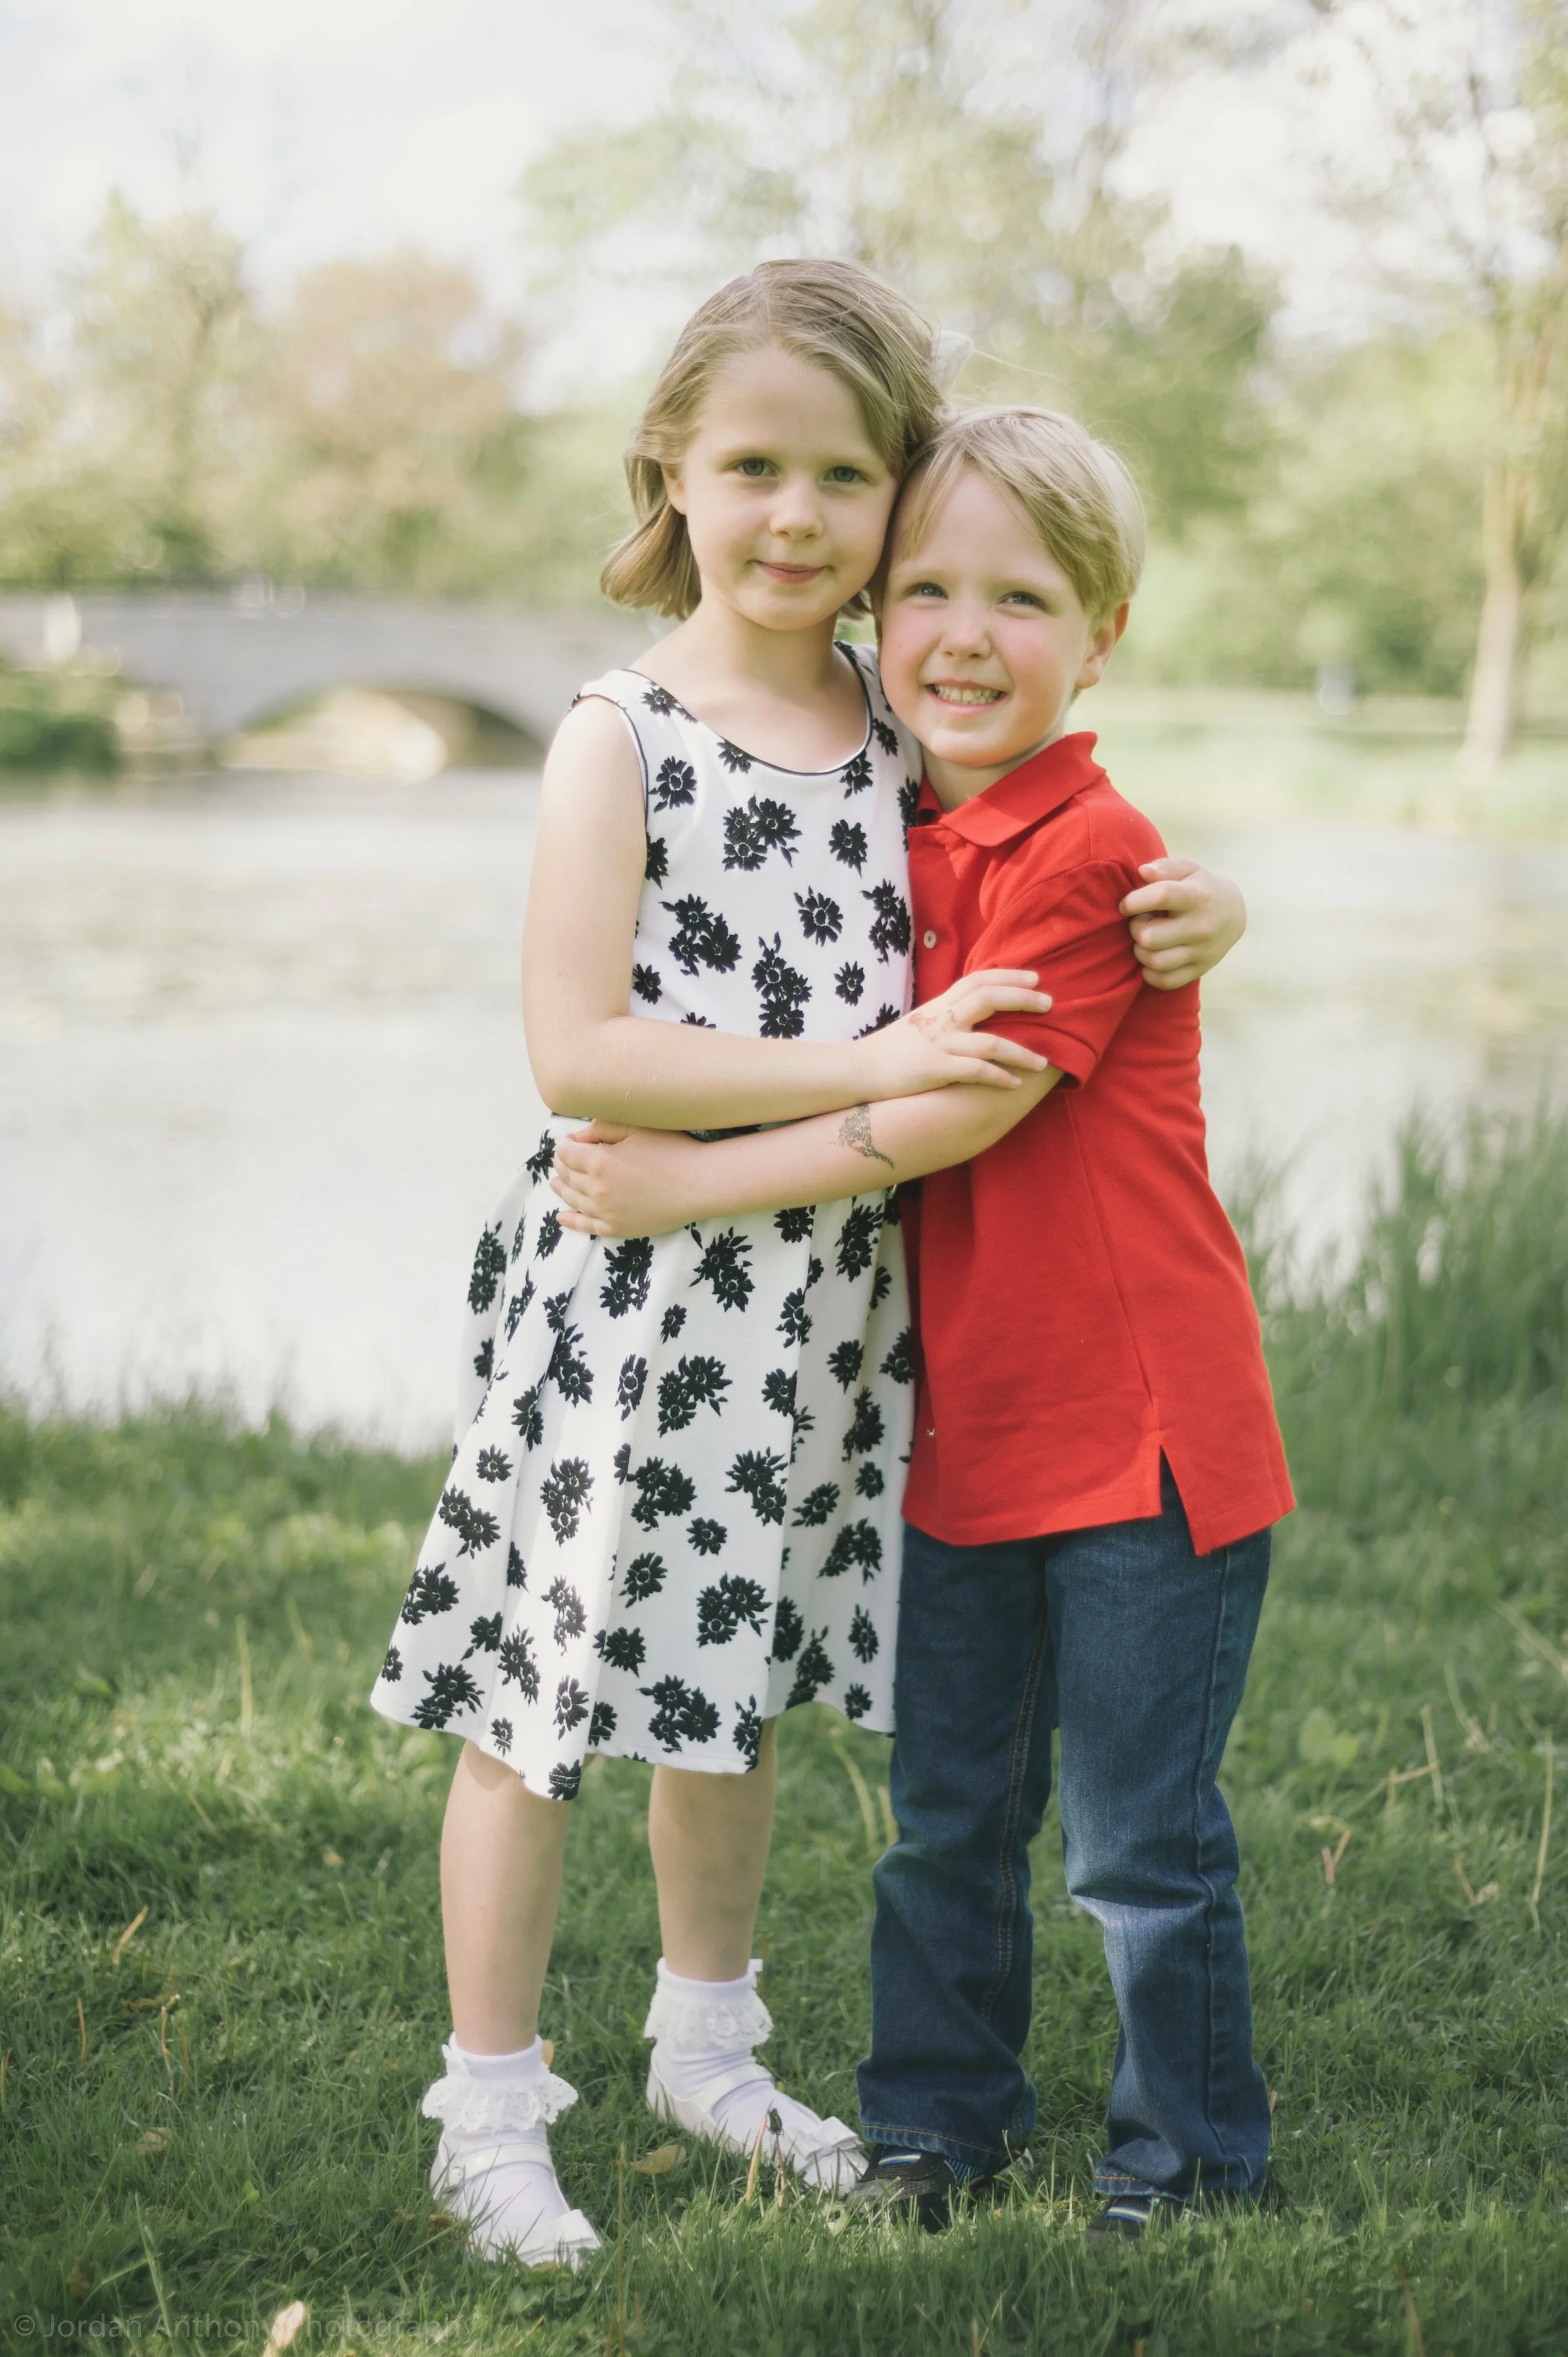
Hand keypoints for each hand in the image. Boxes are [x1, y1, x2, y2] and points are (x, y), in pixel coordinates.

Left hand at [550, 1120, 714, 1238]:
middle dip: (562, 1165)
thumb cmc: (673, 1150)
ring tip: (556, 1182)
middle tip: (566, 1159)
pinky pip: (586, 1226)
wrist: (701, 1184)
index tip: (570, 1142)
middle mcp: (597, 1190)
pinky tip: (561, 1216)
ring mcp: (606, 1212)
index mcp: (599, 1162)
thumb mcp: (637, 1129)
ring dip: (562, 1188)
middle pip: (567, 1176)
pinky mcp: (618, 1228)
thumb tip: (576, 1137)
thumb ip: (602, 1128)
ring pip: (572, 1199)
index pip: (565, 1153)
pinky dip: (571, 1220)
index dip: (564, 1146)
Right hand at [857, 969, 1053, 1095]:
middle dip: (1022, 1000)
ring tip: (1043, 1062)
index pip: (978, 979)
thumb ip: (947, 1014)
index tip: (1035, 979)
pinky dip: (999, 1077)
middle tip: (1051, 1005)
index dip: (1008, 976)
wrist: (858, 1069)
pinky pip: (975, 1071)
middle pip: (988, 998)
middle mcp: (942, 1019)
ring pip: (990, 1041)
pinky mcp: (935, 1070)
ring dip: (1021, 1051)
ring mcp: (939, 1044)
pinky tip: (1014, 1084)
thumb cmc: (892, 1049)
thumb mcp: (921, 1022)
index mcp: (940, 1006)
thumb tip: (973, 1011)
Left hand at [1120, 858, 1245, 991]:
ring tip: (1146, 940)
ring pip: (1155, 962)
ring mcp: (1202, 951)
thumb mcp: (1188, 869)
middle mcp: (1201, 927)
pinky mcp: (1200, 969)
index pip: (1160, 896)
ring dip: (1141, 952)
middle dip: (1136, 929)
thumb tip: (1143, 872)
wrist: (1233, 913)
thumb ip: (1165, 867)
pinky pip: (1165, 981)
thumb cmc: (1200, 887)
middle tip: (1141, 922)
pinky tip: (1152, 957)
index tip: (1127, 904)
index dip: (1134, 901)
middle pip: (1149, 937)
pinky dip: (1151, 973)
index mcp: (1197, 897)